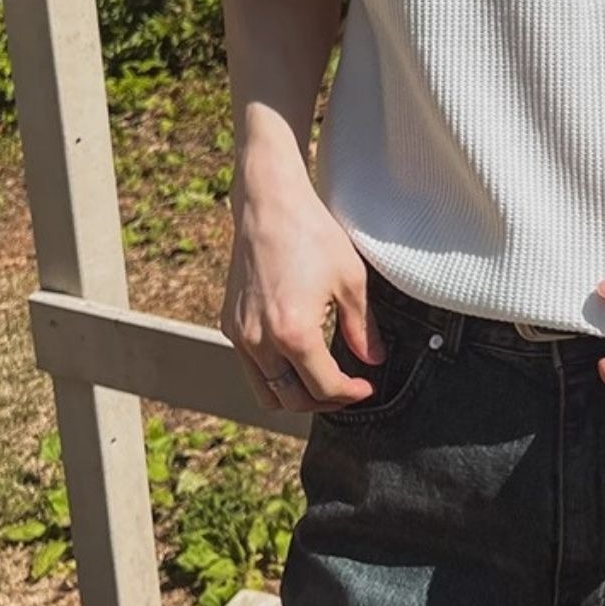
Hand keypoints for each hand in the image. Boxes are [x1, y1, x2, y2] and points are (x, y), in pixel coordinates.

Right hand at [219, 176, 385, 413]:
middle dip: (324, 401)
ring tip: (323, 379)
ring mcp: (240, 334)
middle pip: (291, 400)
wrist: (270, 204)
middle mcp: (260, 341)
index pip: (324, 387)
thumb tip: (374, 360)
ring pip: (265, 392)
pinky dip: (275, 374)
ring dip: (295, 395)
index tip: (366, 387)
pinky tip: (299, 355)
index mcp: (294, 334)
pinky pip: (252, 367)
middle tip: (348, 388)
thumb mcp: (352, 280)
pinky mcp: (230, 323)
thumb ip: (363, 328)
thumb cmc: (312, 234)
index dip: (350, 394)